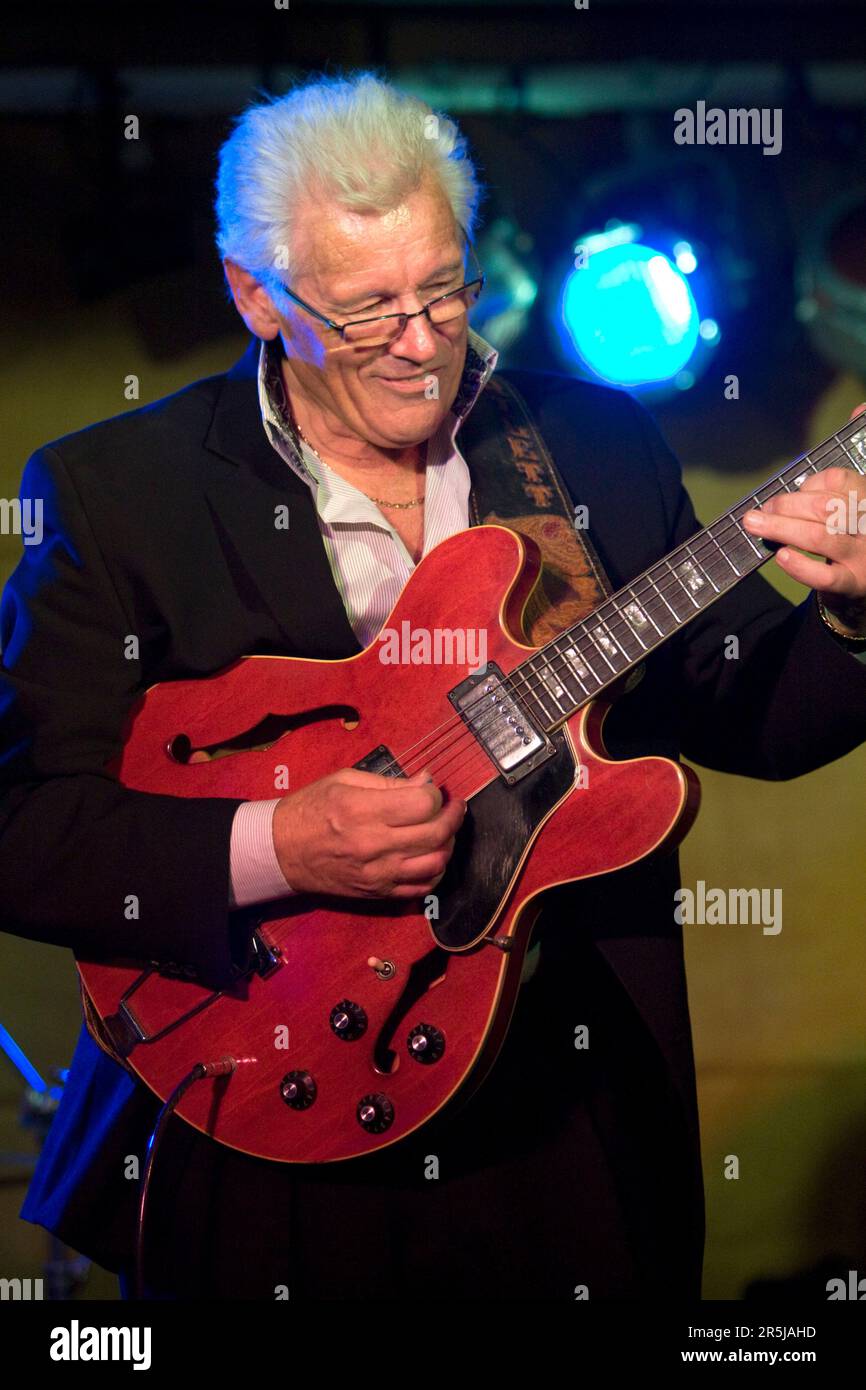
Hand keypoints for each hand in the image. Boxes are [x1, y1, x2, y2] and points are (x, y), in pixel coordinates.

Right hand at [271, 767, 466, 899]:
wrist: (281, 852)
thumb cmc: (311, 809)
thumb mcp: (344, 781)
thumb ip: (390, 783)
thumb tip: (427, 781)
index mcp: (363, 810)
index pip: (423, 803)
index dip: (436, 794)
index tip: (432, 790)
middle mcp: (374, 844)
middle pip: (436, 833)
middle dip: (454, 816)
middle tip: (455, 807)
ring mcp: (378, 874)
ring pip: (436, 863)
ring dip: (450, 845)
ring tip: (446, 831)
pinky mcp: (378, 893)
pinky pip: (422, 888)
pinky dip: (436, 871)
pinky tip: (432, 855)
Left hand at [742, 405, 865, 637]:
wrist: (865, 580)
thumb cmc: (852, 531)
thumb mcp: (851, 495)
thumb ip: (843, 465)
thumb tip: (861, 406)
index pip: (841, 481)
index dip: (810, 484)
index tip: (791, 491)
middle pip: (828, 507)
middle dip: (787, 505)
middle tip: (758, 511)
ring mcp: (864, 555)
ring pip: (823, 537)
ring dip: (783, 528)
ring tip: (755, 524)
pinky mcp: (854, 584)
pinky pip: (826, 576)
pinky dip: (800, 566)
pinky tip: (781, 555)